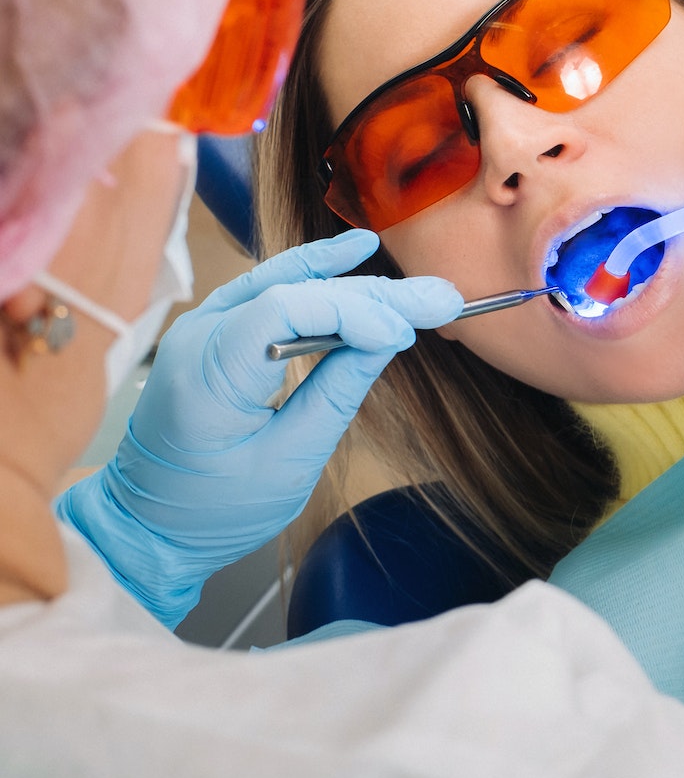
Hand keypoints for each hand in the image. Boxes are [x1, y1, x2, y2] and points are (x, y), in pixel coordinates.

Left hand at [55, 230, 461, 625]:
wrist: (145, 525)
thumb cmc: (213, 509)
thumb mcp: (287, 463)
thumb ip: (336, 393)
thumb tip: (388, 338)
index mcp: (207, 375)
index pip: (289, 311)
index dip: (357, 311)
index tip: (409, 332)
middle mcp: (197, 335)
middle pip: (296, 290)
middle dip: (374, 296)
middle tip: (442, 300)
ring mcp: (200, 327)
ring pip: (286, 282)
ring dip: (356, 283)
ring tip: (418, 286)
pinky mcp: (213, 332)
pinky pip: (269, 289)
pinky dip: (315, 274)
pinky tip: (355, 252)